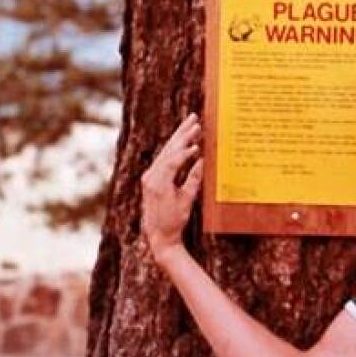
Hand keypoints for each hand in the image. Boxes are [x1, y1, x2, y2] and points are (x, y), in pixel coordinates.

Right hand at [141, 112, 203, 265]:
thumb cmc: (174, 219)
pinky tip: (194, 149)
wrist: (163, 238)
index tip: (195, 126)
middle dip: (183, 132)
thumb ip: (193, 177)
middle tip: (195, 117)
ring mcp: (153, 179)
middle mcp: (153, 175)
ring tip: (197, 128)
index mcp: (158, 175)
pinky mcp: (156, 186)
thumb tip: (203, 160)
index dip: (182, 138)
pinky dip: (181, 156)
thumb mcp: (187, 195)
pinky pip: (170, 166)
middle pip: (169, 148)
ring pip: (169, 153)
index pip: (171, 151)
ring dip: (183, 139)